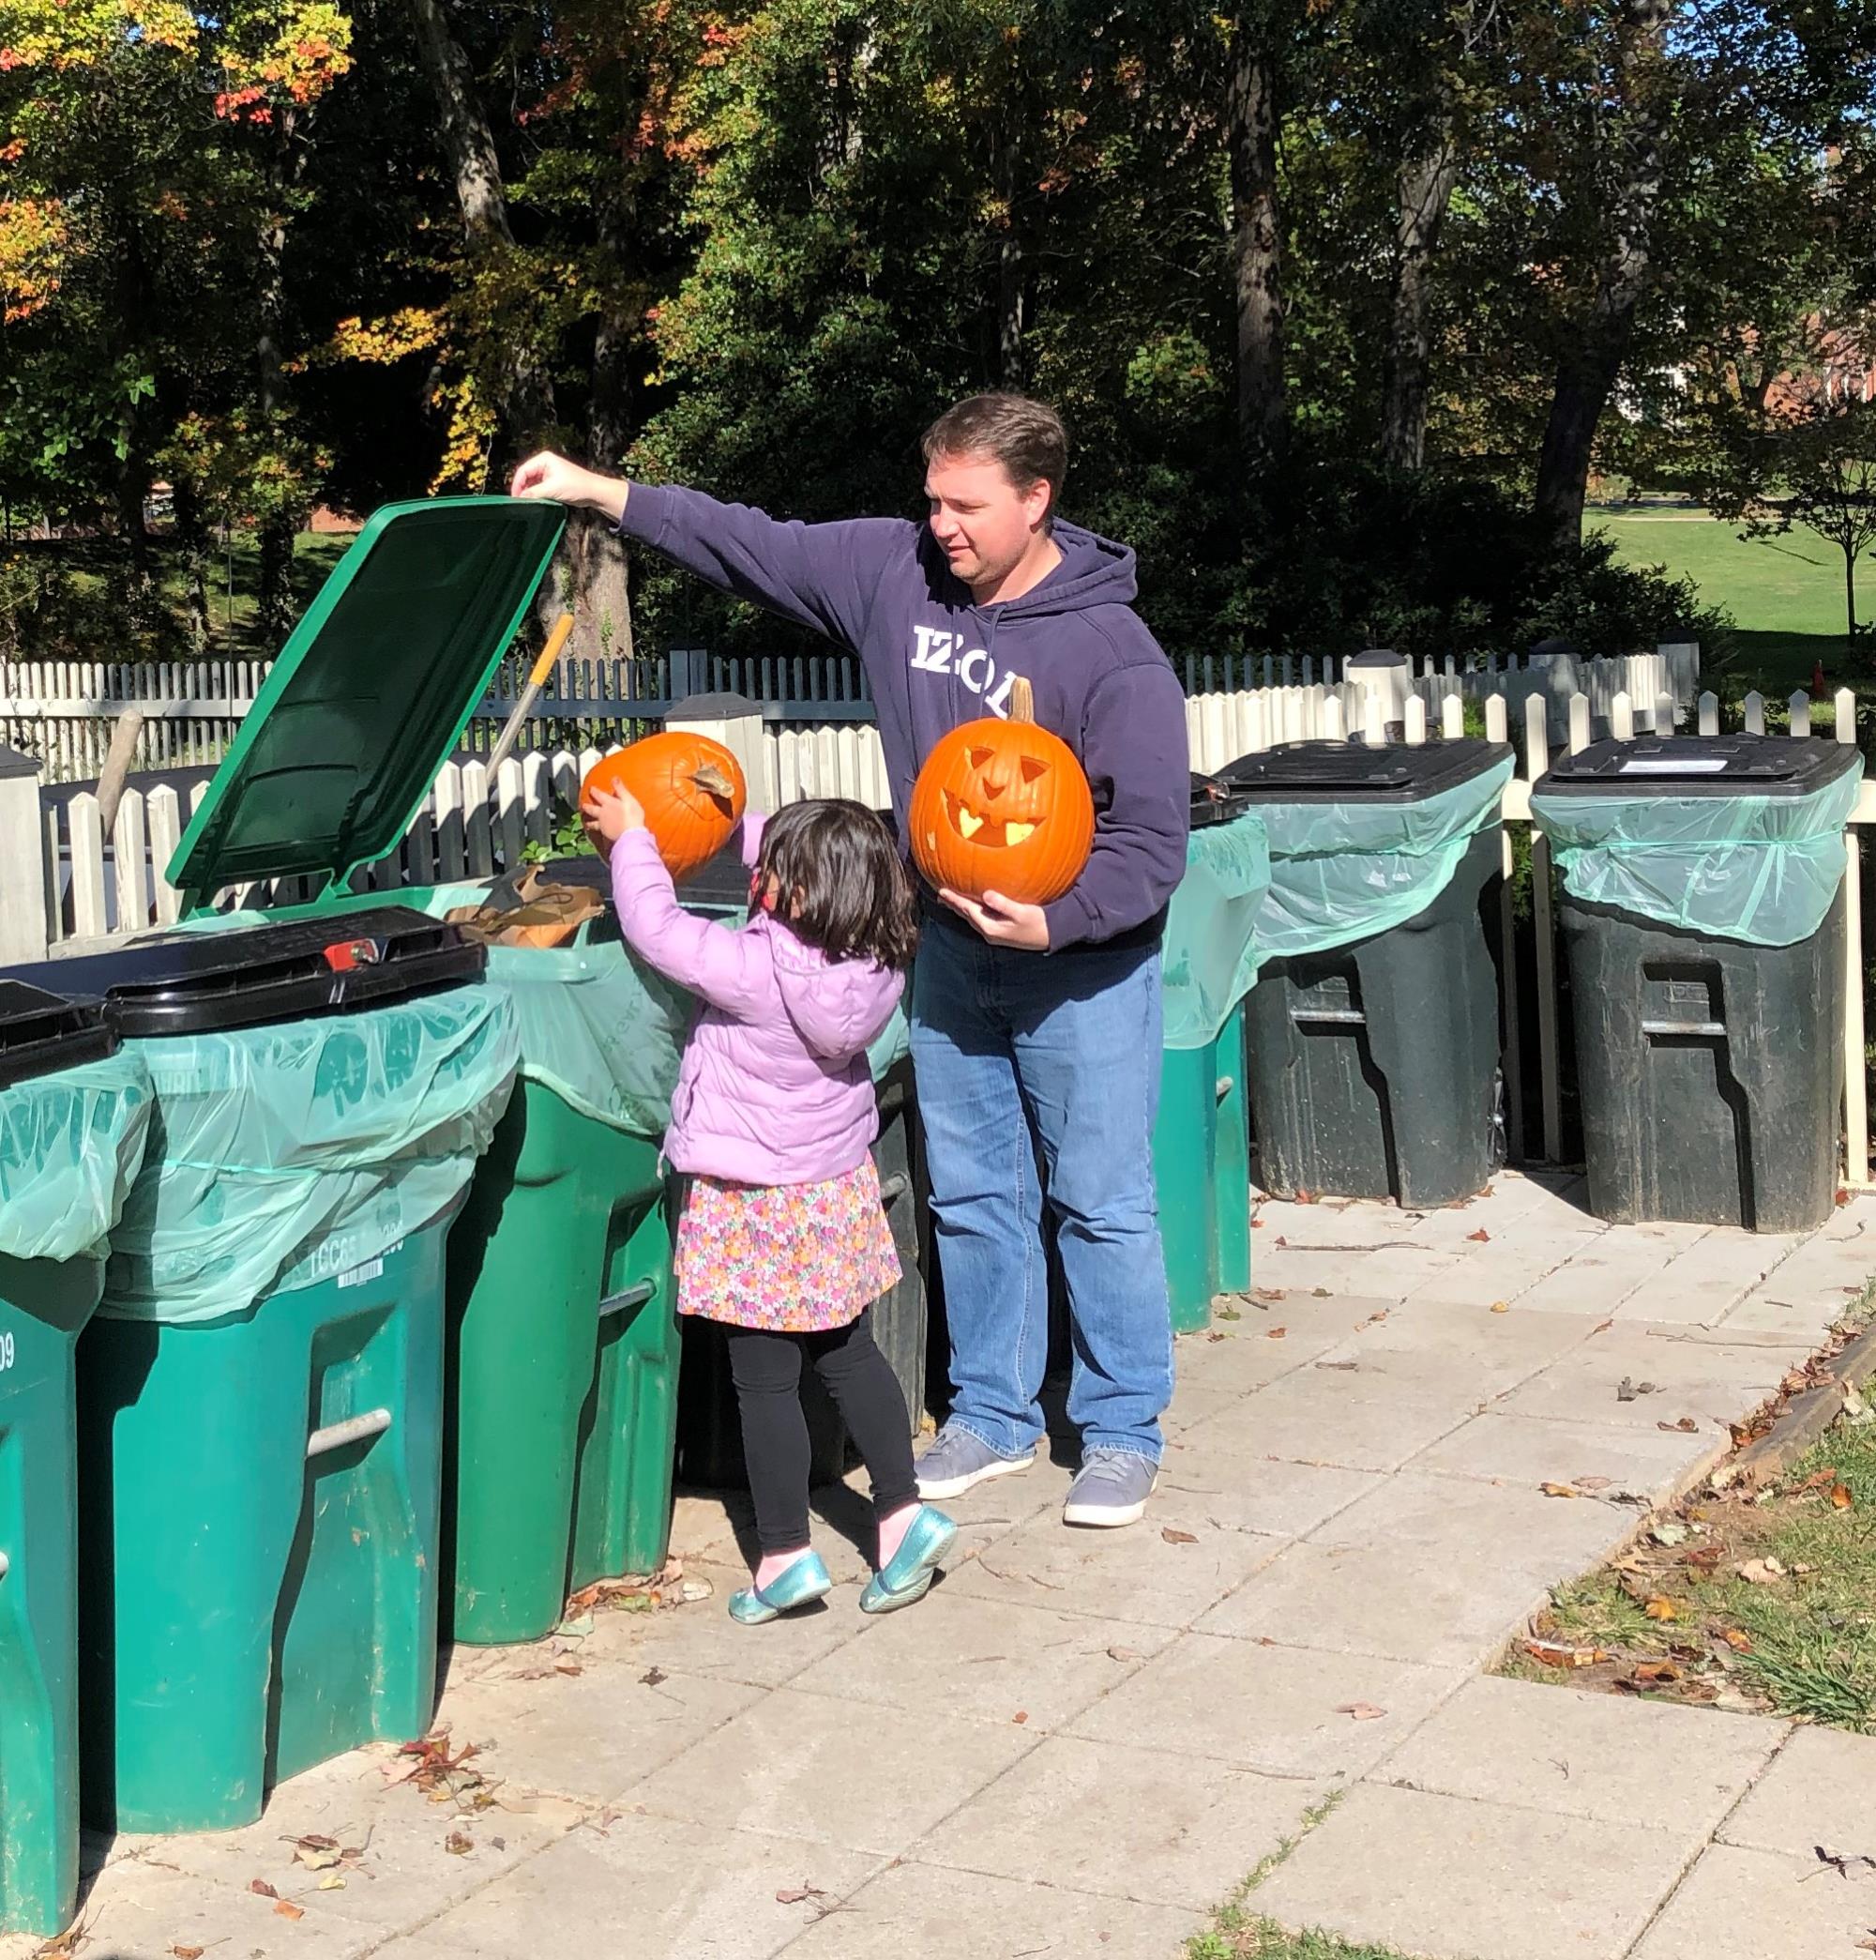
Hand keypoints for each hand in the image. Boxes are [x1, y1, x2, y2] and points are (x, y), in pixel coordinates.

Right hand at [509, 451, 628, 523]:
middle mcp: (544, 463)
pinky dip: (536, 495)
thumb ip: (534, 493)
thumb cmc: (576, 486)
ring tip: (527, 504)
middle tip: (519, 503)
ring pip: (531, 483)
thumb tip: (519, 498)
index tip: (515, 498)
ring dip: (529, 493)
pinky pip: (539, 488)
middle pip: (526, 476)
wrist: (594, 492)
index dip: (517, 484)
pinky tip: (535, 503)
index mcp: (544, 459)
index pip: (523, 470)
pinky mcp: (552, 481)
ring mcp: (548, 472)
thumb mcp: (552, 489)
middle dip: (522, 489)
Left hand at [582, 786, 645, 845]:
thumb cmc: (632, 816)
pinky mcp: (606, 834)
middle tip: (583, 805)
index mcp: (608, 803)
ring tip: (587, 823)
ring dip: (589, 822)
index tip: (591, 789)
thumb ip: (620, 789)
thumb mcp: (629, 799)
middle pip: (592, 809)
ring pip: (593, 823)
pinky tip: (598, 832)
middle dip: (587, 807)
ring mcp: (603, 825)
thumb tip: (614, 778)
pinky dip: (596, 831)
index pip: (598, 795)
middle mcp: (603, 813)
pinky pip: (598, 831)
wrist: (631, 834)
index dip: (594, 791)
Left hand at [939, 888, 1049, 949]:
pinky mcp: (998, 932)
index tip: (941, 891)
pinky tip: (971, 907)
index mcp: (991, 927)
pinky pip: (979, 919)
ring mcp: (993, 933)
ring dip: (960, 909)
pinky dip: (971, 911)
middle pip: (966, 915)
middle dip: (953, 904)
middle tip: (940, 894)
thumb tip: (986, 895)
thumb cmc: (1038, 922)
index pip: (968, 910)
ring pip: (971, 918)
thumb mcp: (1022, 912)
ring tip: (950, 900)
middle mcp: (988, 932)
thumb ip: (1003, 904)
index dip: (954, 900)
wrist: (1050, 936)